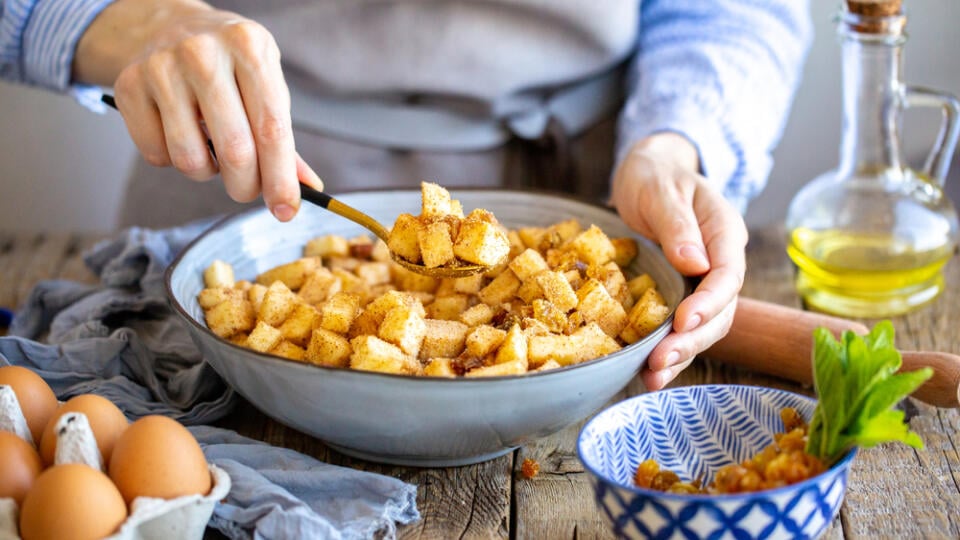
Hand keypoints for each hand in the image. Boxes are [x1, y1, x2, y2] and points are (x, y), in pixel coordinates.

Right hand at [73, 0, 321, 220]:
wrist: (172, 26)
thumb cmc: (231, 65)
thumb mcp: (266, 85)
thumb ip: (283, 139)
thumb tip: (307, 190)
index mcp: (249, 47)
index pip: (271, 129)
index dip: (280, 178)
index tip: (286, 211)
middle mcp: (203, 52)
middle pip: (235, 150)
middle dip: (246, 186)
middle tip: (247, 189)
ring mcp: (161, 67)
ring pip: (190, 159)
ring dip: (207, 172)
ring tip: (211, 150)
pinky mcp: (128, 85)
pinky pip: (156, 154)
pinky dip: (172, 160)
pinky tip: (180, 133)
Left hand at [611, 132, 746, 389]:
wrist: (648, 173)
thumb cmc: (655, 176)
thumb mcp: (661, 190)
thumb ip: (677, 225)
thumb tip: (695, 263)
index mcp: (724, 233)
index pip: (727, 276)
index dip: (709, 303)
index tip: (684, 322)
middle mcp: (720, 262)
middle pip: (719, 311)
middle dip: (692, 340)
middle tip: (660, 360)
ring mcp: (702, 282)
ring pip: (704, 327)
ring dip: (681, 354)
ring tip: (653, 376)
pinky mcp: (683, 295)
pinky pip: (682, 329)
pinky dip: (669, 352)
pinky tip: (649, 373)